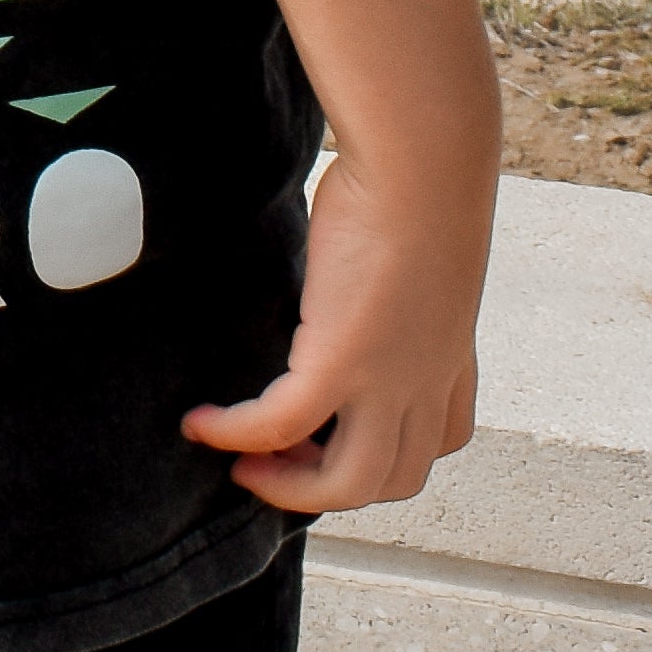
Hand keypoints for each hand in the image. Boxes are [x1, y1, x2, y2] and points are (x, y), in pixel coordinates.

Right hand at [181, 143, 486, 512]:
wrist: (423, 165)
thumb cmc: (418, 183)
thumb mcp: (417, 250)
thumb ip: (391, 281)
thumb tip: (351, 264)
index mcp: (451, 356)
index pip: (441, 440)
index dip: (391, 452)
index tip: (337, 431)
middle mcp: (428, 382)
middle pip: (395, 480)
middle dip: (331, 484)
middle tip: (277, 457)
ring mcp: (390, 381)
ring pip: (348, 483)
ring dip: (288, 486)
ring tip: (240, 461)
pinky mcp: (342, 362)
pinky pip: (279, 425)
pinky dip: (235, 433)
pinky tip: (200, 423)